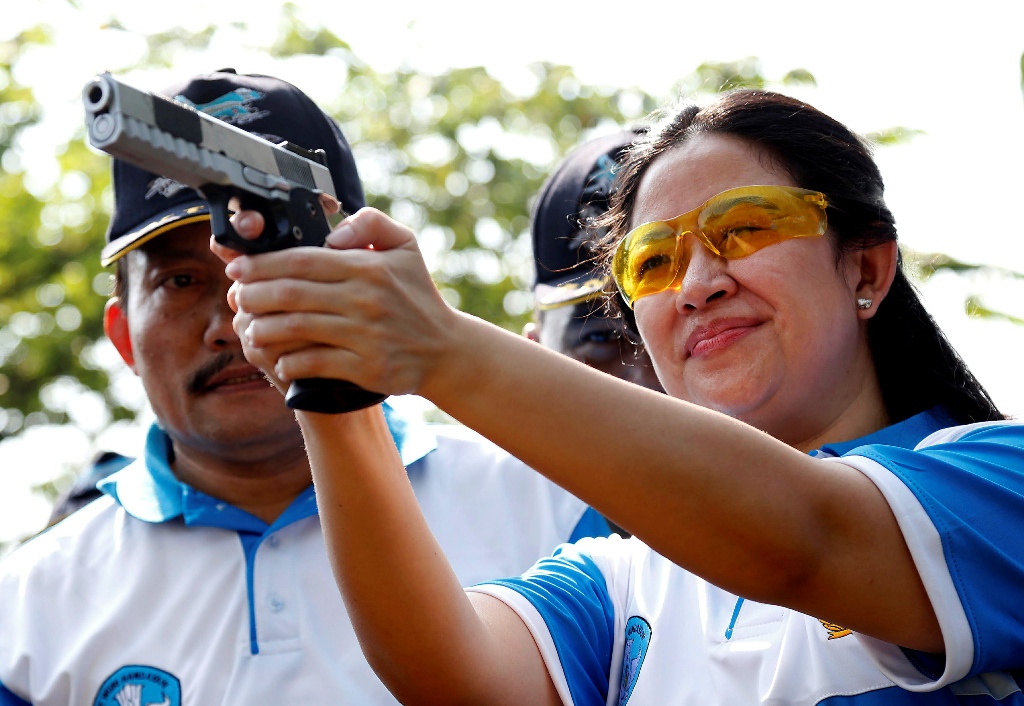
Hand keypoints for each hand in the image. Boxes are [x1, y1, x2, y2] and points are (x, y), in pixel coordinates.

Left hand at [220, 208, 460, 397]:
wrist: (445, 350)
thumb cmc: (418, 296)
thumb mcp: (406, 246)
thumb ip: (371, 222)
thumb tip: (335, 233)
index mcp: (368, 268)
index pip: (303, 260)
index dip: (263, 263)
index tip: (239, 266)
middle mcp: (365, 300)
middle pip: (292, 294)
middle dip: (254, 294)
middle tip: (237, 296)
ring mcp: (365, 335)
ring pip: (296, 328)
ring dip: (264, 328)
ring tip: (249, 327)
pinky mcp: (365, 367)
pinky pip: (314, 362)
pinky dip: (290, 361)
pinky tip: (279, 359)